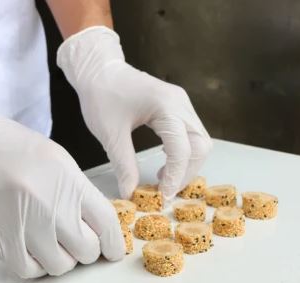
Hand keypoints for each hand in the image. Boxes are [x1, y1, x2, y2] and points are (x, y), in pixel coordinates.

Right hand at [0, 79, 124, 277]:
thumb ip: (77, 191)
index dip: (114, 243)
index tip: (113, 251)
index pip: (106, 223)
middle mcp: (48, 203)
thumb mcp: (54, 158)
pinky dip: (34, 265)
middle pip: (87, 250)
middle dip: (85, 250)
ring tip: (49, 243)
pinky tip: (30, 250)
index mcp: (67, 179)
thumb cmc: (5, 145)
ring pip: (60, 265)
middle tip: (75, 242)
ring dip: (60, 259)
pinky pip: (28, 269)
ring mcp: (22, 223)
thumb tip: (95, 224)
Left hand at [57, 26, 212, 199]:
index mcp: (165, 106)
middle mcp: (180, 103)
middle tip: (165, 190)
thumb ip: (123, 165)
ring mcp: (181, 103)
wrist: (98, 70)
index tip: (162, 196)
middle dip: (186, 172)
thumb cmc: (102, 95)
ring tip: (164, 179)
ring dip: (187, 164)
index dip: (175, 176)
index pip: (182, 149)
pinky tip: (165, 163)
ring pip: (199, 141)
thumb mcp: (110, 134)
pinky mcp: (177, 106)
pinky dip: (184, 153)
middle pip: (200, 146)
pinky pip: (191, 134)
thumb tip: (130, 193)